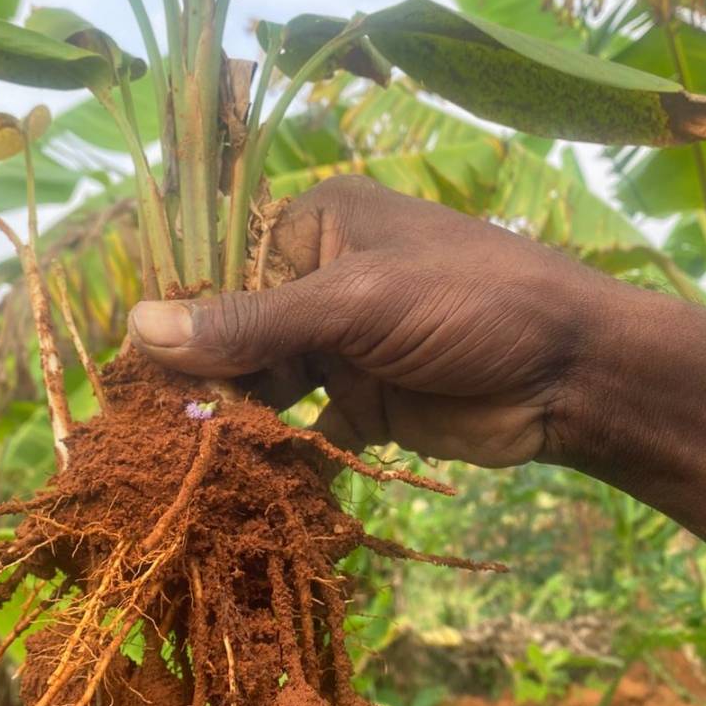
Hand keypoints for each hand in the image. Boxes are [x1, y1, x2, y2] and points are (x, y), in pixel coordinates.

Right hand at [127, 176, 601, 467]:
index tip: (129, 369)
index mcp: (319, 226)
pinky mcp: (366, 404)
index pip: (223, 268)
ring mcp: (344, 346)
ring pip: (266, 382)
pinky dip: (281, 452)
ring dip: (235, 417)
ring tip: (184, 458)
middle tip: (148, 427)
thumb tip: (138, 325)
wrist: (576, 374)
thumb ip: (252, 321)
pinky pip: (304, 428)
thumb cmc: (473, 304)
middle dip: (201, 376)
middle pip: (238, 330)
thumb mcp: (356, 303)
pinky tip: (245, 479)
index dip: (177, 317)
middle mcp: (323, 281)